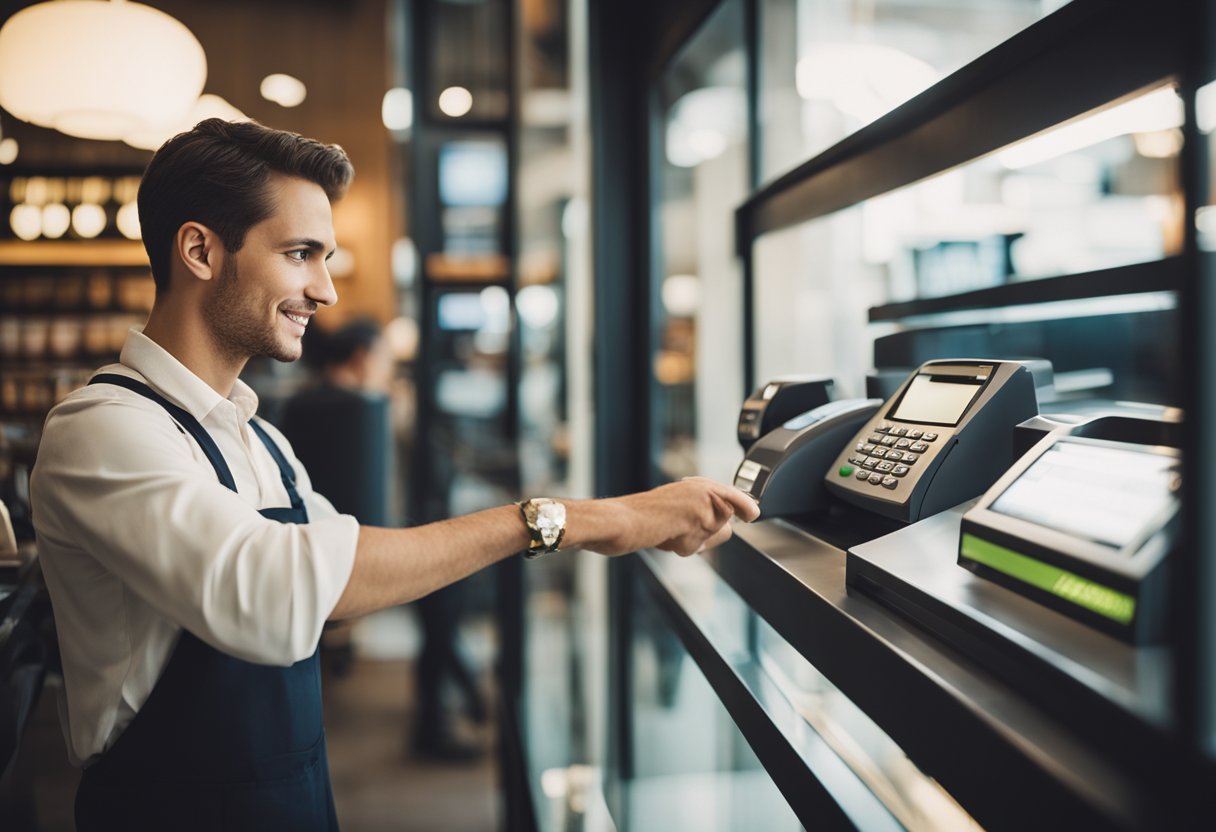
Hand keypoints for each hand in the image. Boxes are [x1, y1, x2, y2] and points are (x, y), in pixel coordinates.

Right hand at [576, 477, 759, 556]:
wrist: (619, 520)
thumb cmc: (637, 518)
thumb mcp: (673, 513)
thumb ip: (699, 516)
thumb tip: (728, 529)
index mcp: (694, 486)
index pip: (729, 494)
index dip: (743, 504)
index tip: (752, 513)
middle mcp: (700, 489)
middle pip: (727, 522)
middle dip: (709, 535)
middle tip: (677, 532)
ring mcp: (700, 501)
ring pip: (715, 534)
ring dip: (694, 542)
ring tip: (668, 533)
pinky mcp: (697, 513)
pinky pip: (700, 542)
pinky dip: (685, 545)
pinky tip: (665, 536)